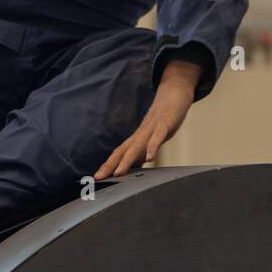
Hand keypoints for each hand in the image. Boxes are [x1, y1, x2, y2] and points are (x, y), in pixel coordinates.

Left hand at [93, 59, 199, 178]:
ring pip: (137, 146)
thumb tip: (137, 167)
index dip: (107, 166)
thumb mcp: (153, 137)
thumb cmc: (164, 118)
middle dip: (109, 165)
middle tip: (99, 178)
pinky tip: (150, 158)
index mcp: (137, 138)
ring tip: (119, 173)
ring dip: (126, 160)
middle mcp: (141, 134)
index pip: (118, 154)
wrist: (174, 92)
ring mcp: (152, 128)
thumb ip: (146, 150)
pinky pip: (158, 136)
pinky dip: (152, 147)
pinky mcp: (165, 123)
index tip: (97, 179)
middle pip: (122, 151)